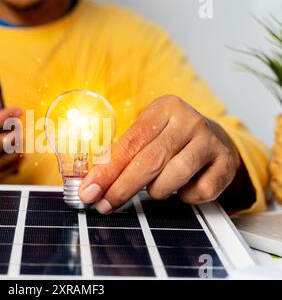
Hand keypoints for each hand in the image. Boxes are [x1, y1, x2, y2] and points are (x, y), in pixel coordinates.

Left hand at [79, 95, 241, 213]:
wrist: (214, 139)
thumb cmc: (169, 140)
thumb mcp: (147, 136)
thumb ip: (123, 154)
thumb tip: (92, 183)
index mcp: (164, 108)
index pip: (129, 143)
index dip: (107, 170)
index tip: (89, 191)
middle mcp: (189, 121)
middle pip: (149, 160)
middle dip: (122, 188)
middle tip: (104, 205)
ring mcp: (210, 141)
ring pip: (174, 175)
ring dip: (157, 190)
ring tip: (153, 189)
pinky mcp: (225, 163)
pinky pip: (199, 191)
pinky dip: (185, 197)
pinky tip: (181, 189)